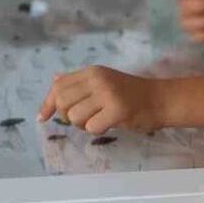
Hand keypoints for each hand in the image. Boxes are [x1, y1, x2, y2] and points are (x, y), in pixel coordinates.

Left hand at [37, 65, 167, 134]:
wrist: (160, 99)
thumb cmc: (130, 93)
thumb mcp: (103, 80)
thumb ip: (79, 82)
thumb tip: (54, 80)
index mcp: (92, 71)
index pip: (58, 86)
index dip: (48, 103)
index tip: (43, 117)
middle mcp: (98, 79)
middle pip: (63, 102)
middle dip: (67, 115)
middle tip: (83, 118)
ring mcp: (108, 94)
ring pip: (75, 117)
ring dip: (84, 125)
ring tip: (99, 120)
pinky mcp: (118, 110)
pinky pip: (91, 128)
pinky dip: (97, 130)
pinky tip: (110, 124)